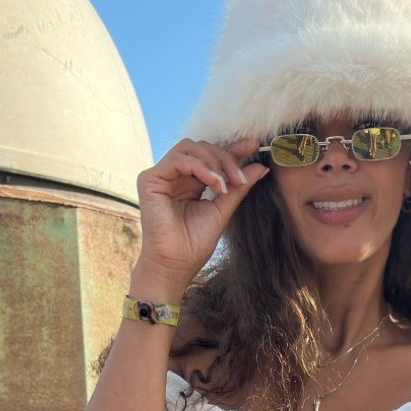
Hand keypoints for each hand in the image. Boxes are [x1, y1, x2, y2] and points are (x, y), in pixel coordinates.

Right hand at [133, 138, 267, 297]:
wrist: (175, 266)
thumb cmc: (194, 245)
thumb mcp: (222, 210)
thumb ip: (238, 188)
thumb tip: (261, 166)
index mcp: (191, 182)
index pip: (211, 156)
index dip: (232, 148)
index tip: (254, 144)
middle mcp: (175, 176)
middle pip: (202, 147)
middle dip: (226, 158)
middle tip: (240, 179)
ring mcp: (162, 176)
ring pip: (190, 148)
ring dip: (214, 162)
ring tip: (226, 184)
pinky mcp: (150, 179)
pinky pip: (179, 159)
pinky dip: (200, 167)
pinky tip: (214, 183)